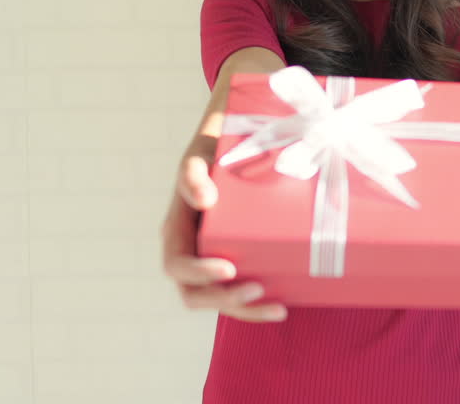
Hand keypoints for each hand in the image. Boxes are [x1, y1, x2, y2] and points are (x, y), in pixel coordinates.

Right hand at [160, 117, 287, 322]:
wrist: (235, 148)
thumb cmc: (213, 153)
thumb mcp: (200, 158)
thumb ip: (193, 174)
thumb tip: (205, 199)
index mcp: (176, 233)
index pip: (177, 265)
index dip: (199, 273)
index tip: (229, 269)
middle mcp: (191, 253)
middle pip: (195, 294)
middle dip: (224, 299)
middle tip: (257, 289)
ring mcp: (212, 262)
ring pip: (220, 300)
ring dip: (246, 310)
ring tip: (278, 308)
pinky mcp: (237, 263)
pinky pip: (241, 292)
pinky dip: (258, 305)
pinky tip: (283, 304)